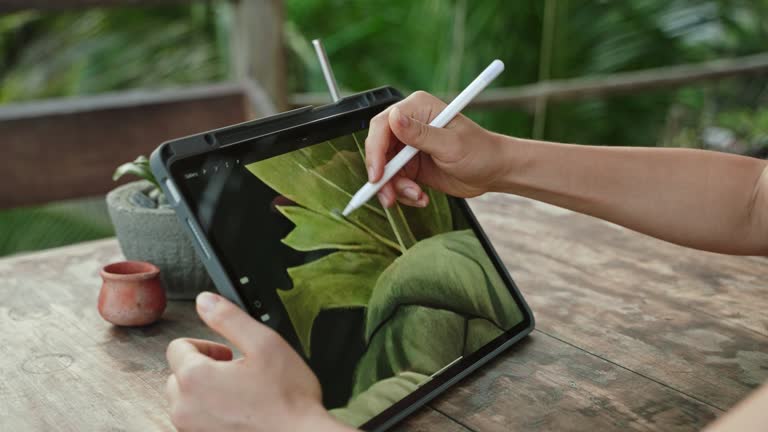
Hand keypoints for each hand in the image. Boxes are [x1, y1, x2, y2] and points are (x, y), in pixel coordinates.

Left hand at [165, 292, 352, 431]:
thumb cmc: (287, 397)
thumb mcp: (264, 343)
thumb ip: (229, 317)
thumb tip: (204, 301)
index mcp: (195, 378)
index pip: (177, 347)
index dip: (206, 344)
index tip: (229, 353)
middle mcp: (185, 408)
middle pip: (179, 374)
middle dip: (204, 368)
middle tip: (237, 372)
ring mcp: (191, 429)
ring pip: (187, 398)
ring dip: (207, 390)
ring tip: (240, 392)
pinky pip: (197, 419)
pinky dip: (212, 412)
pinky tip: (240, 410)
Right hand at [365, 90, 505, 207]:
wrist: (494, 171)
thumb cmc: (480, 151)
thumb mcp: (450, 144)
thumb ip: (420, 134)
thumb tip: (394, 118)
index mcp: (417, 109)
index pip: (382, 126)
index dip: (375, 151)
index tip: (378, 175)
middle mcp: (409, 125)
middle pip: (379, 150)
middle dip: (382, 176)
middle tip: (389, 197)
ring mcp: (409, 146)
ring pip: (385, 170)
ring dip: (396, 188)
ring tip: (417, 196)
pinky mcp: (411, 165)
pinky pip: (396, 182)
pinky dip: (404, 193)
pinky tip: (422, 198)